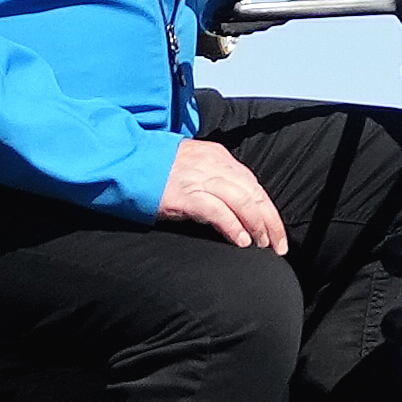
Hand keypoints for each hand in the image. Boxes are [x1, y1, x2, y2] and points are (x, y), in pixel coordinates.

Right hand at [151, 137, 289, 255]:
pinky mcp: (184, 194)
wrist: (123, 163)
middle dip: (270, 221)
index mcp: (217, 156)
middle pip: (253, 193)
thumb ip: (214, 179)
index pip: (252, 184)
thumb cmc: (155, 170)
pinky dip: (233, 227)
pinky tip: (241, 242)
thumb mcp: (191, 166)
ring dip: (257, 226)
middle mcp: (212, 164)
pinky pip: (217, 211)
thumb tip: (237, 204)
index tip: (275, 230)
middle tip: (278, 245)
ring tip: (263, 245)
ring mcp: (198, 178)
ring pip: (242, 201)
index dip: (267, 209)